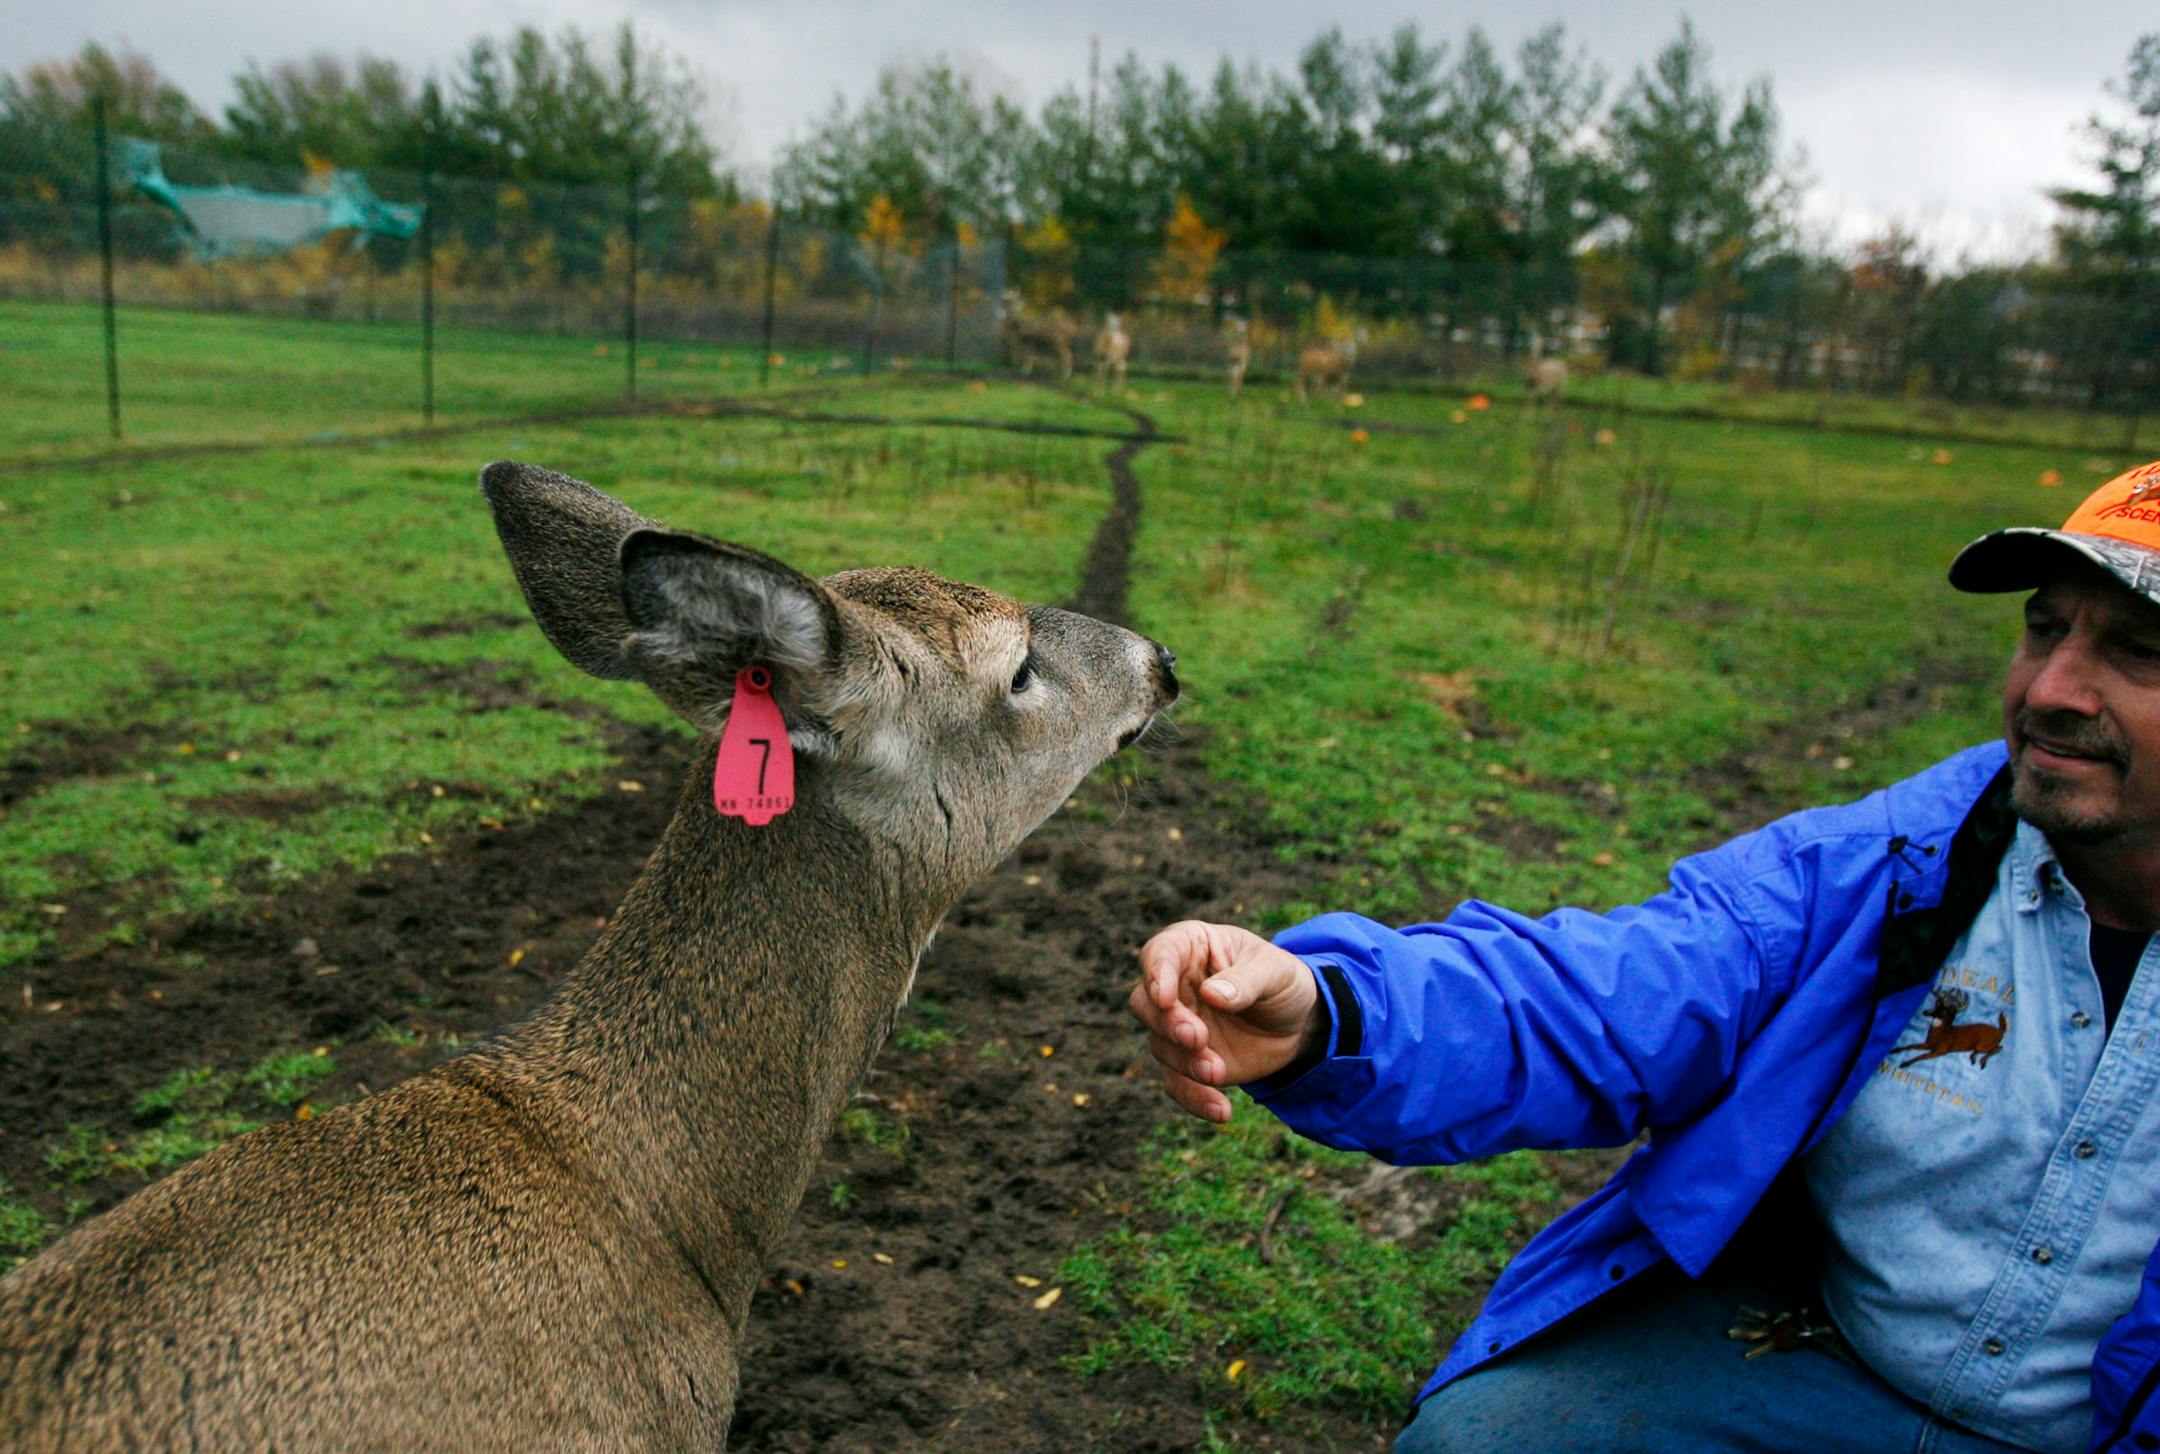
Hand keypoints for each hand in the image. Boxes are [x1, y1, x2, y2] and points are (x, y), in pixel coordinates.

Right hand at [1129, 920, 1324, 1122]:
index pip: (1160, 952)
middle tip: (1197, 1038)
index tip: (1164, 997)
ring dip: (1185, 1063)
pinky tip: (1221, 1111)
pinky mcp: (1187, 1062)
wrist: (1299, 1024)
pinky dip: (1193, 1099)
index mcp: (1191, 948)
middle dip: (1166, 1024)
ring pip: (1159, 1045)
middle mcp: (1175, 986)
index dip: (1156, 973)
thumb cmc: (1283, 981)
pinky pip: (1176, 1083)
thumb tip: (1211, 995)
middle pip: (1145, 1003)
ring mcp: (1177, 1025)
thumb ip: (1246, 980)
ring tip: (1219, 1072)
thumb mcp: (1276, 971)